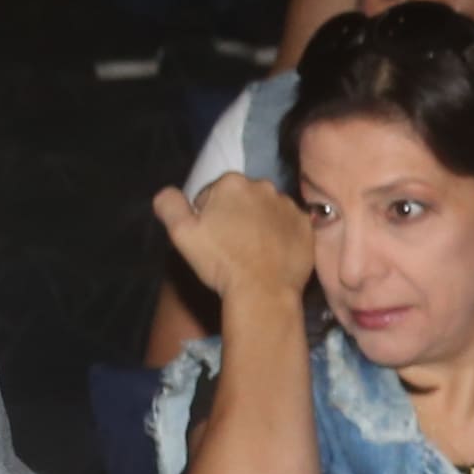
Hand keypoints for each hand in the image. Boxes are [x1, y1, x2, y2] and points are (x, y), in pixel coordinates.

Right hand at [151, 172, 315, 321]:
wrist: (262, 290)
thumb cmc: (219, 261)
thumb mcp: (181, 233)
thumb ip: (169, 205)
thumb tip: (167, 193)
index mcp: (232, 182)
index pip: (212, 193)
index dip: (207, 215)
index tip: (210, 237)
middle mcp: (264, 186)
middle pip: (242, 199)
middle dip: (234, 215)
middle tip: (230, 245)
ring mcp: (289, 206)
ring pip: (266, 210)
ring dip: (259, 223)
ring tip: (252, 251)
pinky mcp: (306, 225)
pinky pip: (289, 225)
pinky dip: (281, 235)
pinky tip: (272, 254)